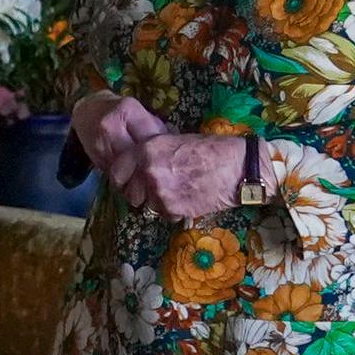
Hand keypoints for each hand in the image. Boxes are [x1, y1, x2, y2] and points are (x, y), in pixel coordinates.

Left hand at [73, 92, 248, 217]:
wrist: (238, 167)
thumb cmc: (212, 150)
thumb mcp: (175, 141)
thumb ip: (153, 153)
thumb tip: (140, 164)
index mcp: (147, 150)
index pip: (116, 171)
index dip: (120, 179)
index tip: (126, 182)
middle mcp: (148, 171)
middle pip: (129, 193)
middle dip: (138, 194)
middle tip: (153, 191)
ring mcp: (160, 192)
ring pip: (146, 205)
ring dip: (157, 202)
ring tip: (177, 192)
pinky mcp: (173, 209)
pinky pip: (164, 214)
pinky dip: (173, 211)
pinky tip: (188, 199)